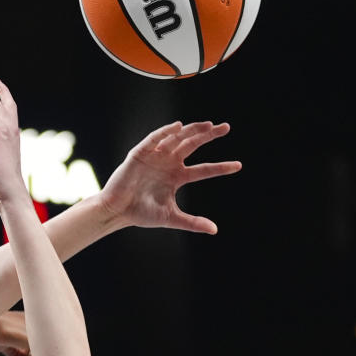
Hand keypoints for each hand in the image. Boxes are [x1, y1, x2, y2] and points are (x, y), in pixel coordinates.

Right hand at [97, 121, 240, 234]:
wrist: (117, 211)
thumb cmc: (141, 213)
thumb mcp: (171, 217)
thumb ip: (192, 222)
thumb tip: (215, 230)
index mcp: (177, 177)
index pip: (203, 169)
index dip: (220, 167)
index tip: (238, 166)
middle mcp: (168, 163)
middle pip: (192, 145)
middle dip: (208, 135)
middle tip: (225, 128)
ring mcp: (155, 156)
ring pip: (177, 139)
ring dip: (191, 130)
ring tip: (207, 125)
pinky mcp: (140, 153)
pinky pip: (154, 139)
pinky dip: (165, 132)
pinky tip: (178, 126)